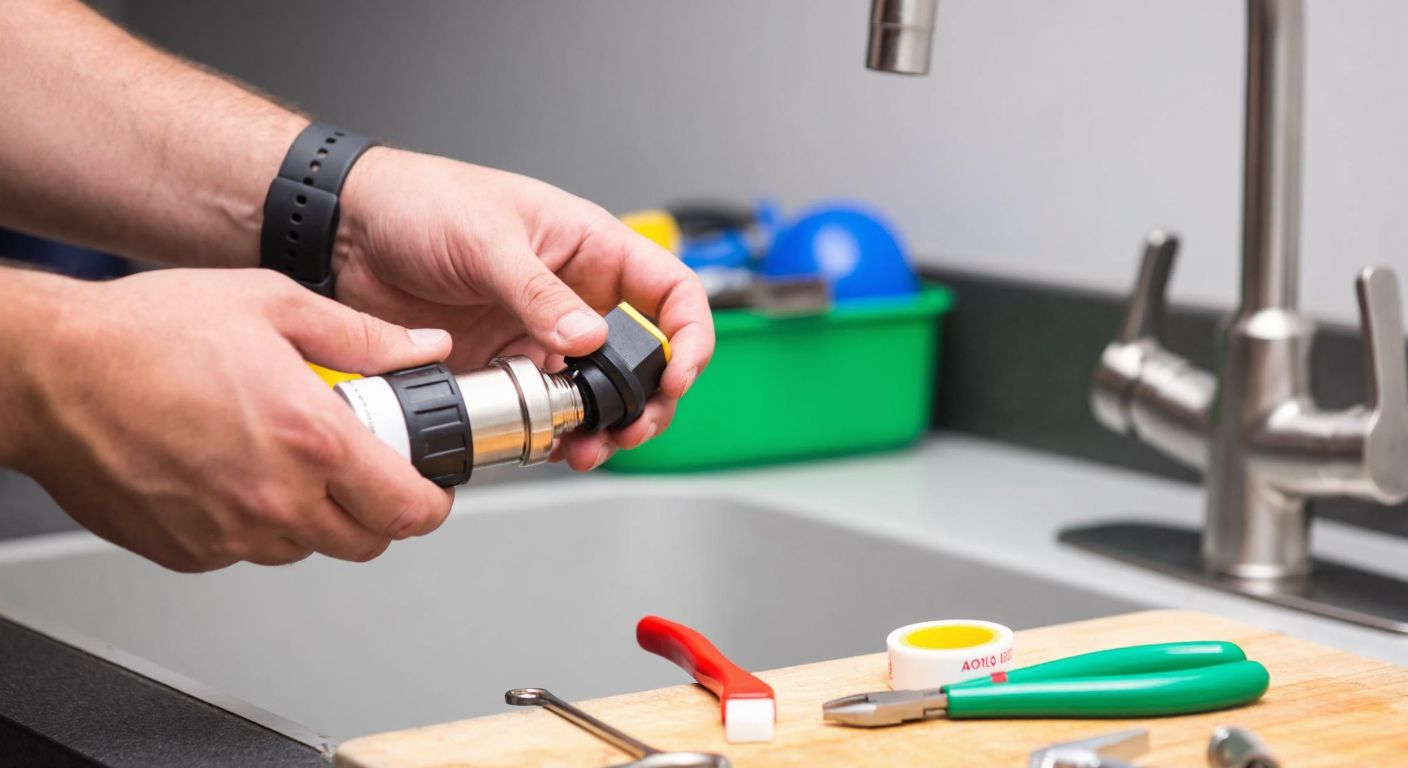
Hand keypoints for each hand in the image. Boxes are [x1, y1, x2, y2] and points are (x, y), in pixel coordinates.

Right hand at [14, 269, 454, 571]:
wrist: (48, 373)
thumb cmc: (146, 334)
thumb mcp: (273, 303)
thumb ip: (362, 335)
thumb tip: (424, 349)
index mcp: (310, 440)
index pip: (408, 509)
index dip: (431, 502)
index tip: (428, 486)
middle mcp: (275, 499)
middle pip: (369, 541)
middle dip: (378, 508)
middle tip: (361, 467)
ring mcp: (229, 534)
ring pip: (308, 548)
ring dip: (315, 515)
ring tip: (284, 457)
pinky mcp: (188, 553)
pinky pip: (248, 551)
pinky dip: (256, 522)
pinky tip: (232, 470)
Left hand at [332, 148, 714, 470]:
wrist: (348, 232)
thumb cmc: (421, 202)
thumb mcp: (488, 239)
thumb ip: (539, 294)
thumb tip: (587, 339)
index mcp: (591, 248)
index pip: (670, 291)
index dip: (689, 335)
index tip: (678, 374)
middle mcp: (576, 295)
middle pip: (644, 356)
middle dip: (649, 399)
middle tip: (632, 427)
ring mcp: (542, 334)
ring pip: (598, 393)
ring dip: (604, 427)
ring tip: (590, 447)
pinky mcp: (506, 365)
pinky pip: (546, 408)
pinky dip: (555, 433)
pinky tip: (548, 444)